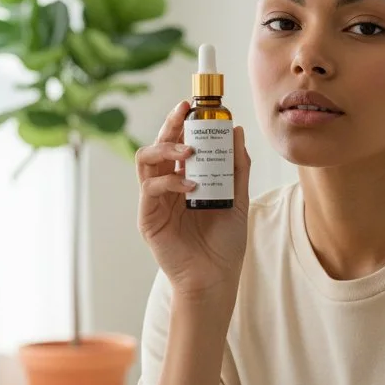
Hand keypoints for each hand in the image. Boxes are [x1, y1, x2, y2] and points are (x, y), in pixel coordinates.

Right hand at [135, 101, 250, 299]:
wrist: (216, 279)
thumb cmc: (225, 244)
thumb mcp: (237, 199)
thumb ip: (236, 167)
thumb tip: (237, 131)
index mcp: (185, 179)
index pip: (178, 144)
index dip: (181, 123)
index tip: (193, 105)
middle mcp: (167, 187)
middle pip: (158, 145)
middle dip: (170, 125)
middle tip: (185, 112)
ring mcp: (155, 201)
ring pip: (147, 161)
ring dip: (167, 149)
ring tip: (189, 152)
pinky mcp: (148, 217)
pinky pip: (151, 189)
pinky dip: (171, 182)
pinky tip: (191, 186)